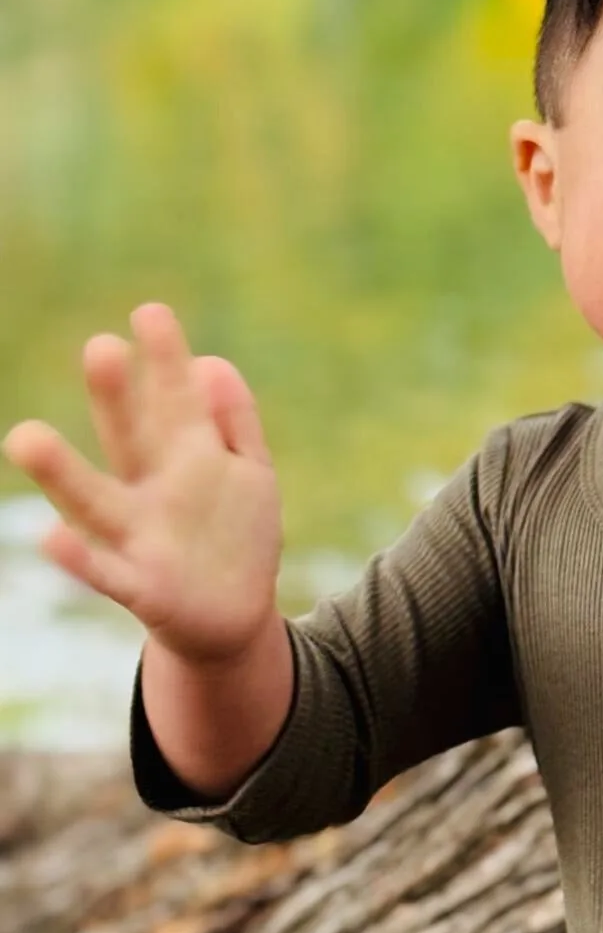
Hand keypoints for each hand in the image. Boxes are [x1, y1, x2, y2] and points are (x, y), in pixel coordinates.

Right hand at [2, 302, 281, 662]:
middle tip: (101, 347)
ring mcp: (139, 539)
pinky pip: (102, 573)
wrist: (234, 621)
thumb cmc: (235, 536)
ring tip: (24, 435)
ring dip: (61, 472)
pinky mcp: (138, 588)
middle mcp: (151, 492)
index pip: (173, 401)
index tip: (150, 312)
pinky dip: (76, 559)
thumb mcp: (249, 471)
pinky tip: (48, 537)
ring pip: (96, 502)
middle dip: (115, 398)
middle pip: (130, 440)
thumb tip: (212, 362)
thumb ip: (233, 420)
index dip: (165, 361)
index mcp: (184, 459)